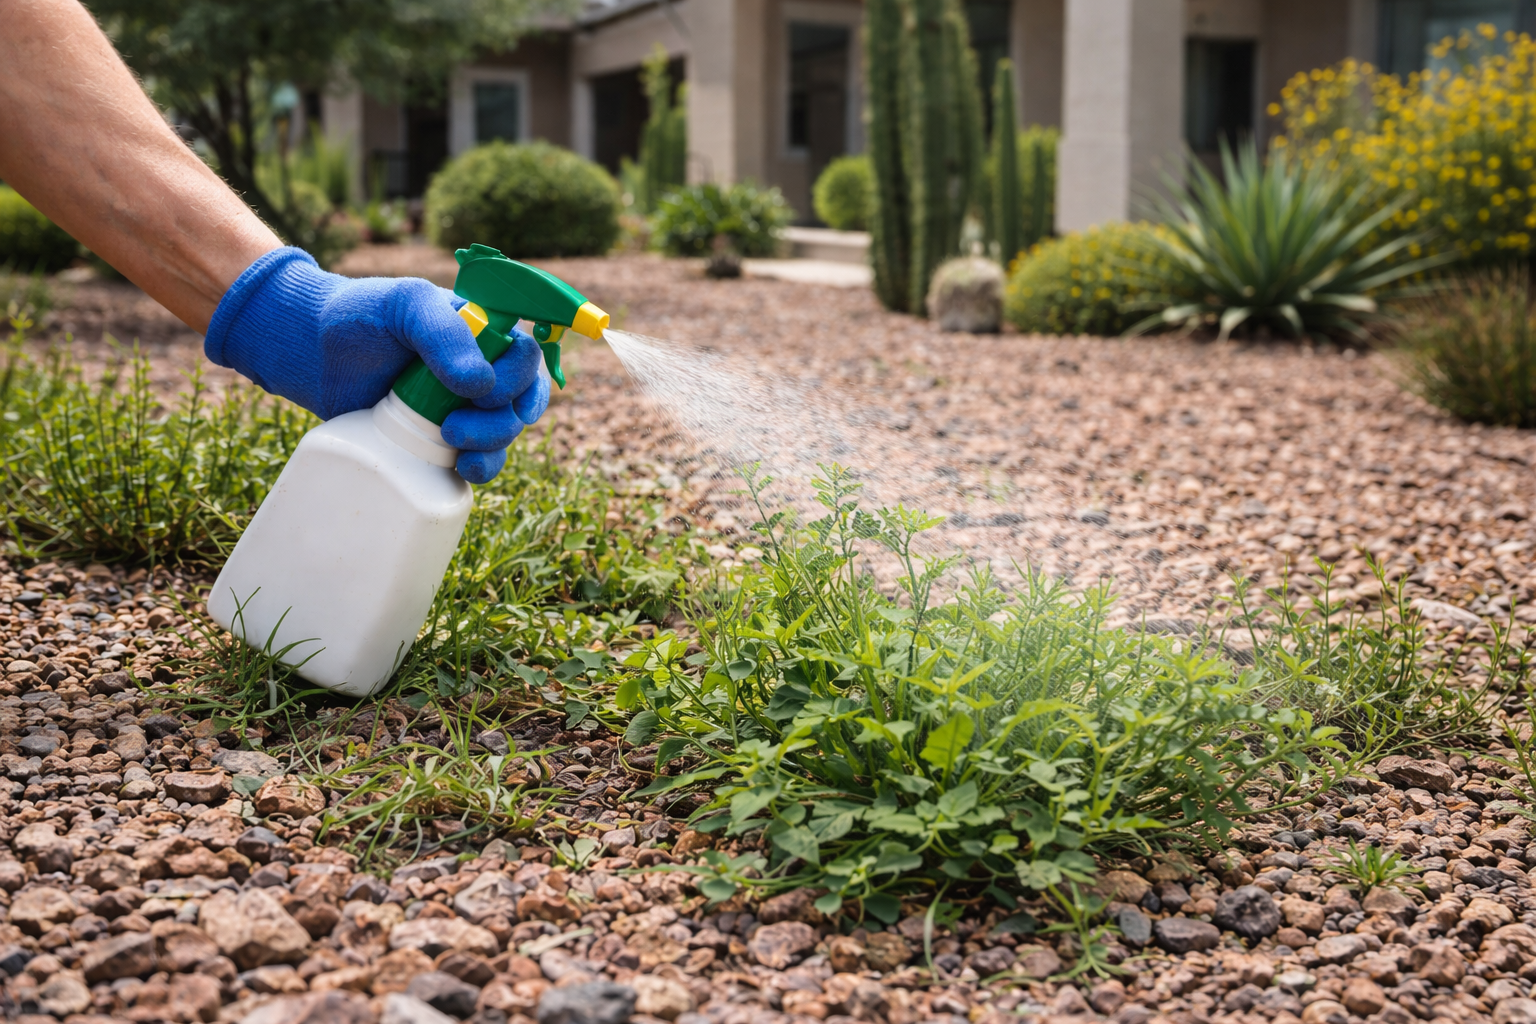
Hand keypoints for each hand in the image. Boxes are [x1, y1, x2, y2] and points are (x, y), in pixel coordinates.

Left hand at [204, 248, 547, 482]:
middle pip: (520, 402)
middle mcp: (478, 370)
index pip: (526, 357)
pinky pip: (477, 457)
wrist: (305, 349)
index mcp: (482, 333)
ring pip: (503, 434)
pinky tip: (465, 470)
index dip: (518, 379)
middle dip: (501, 421)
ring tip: (457, 450)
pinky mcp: (437, 438)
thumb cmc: (358, 315)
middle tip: (454, 428)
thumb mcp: (403, 306)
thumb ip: (443, 334)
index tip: (483, 392)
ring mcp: (459, 405)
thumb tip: (483, 386)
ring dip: (493, 447)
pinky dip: (481, 468)